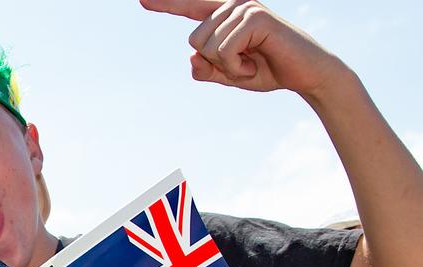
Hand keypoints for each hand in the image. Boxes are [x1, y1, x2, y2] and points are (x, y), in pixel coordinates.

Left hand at [140, 0, 346, 98]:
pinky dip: (237, 67)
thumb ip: (206, 69)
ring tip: (254, 62)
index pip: (189, 7)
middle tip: (245, 63)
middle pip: (194, 40)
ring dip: (229, 66)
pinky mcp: (256, 17)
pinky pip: (224, 50)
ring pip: (207, 47)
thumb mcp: (228, 74)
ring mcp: (245, 7)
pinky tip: (258, 64)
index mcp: (224, 14)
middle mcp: (233, 4)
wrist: (307, 75)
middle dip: (217, 62)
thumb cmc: (268, 71)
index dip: (165, 3)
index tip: (141, 0)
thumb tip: (192, 58)